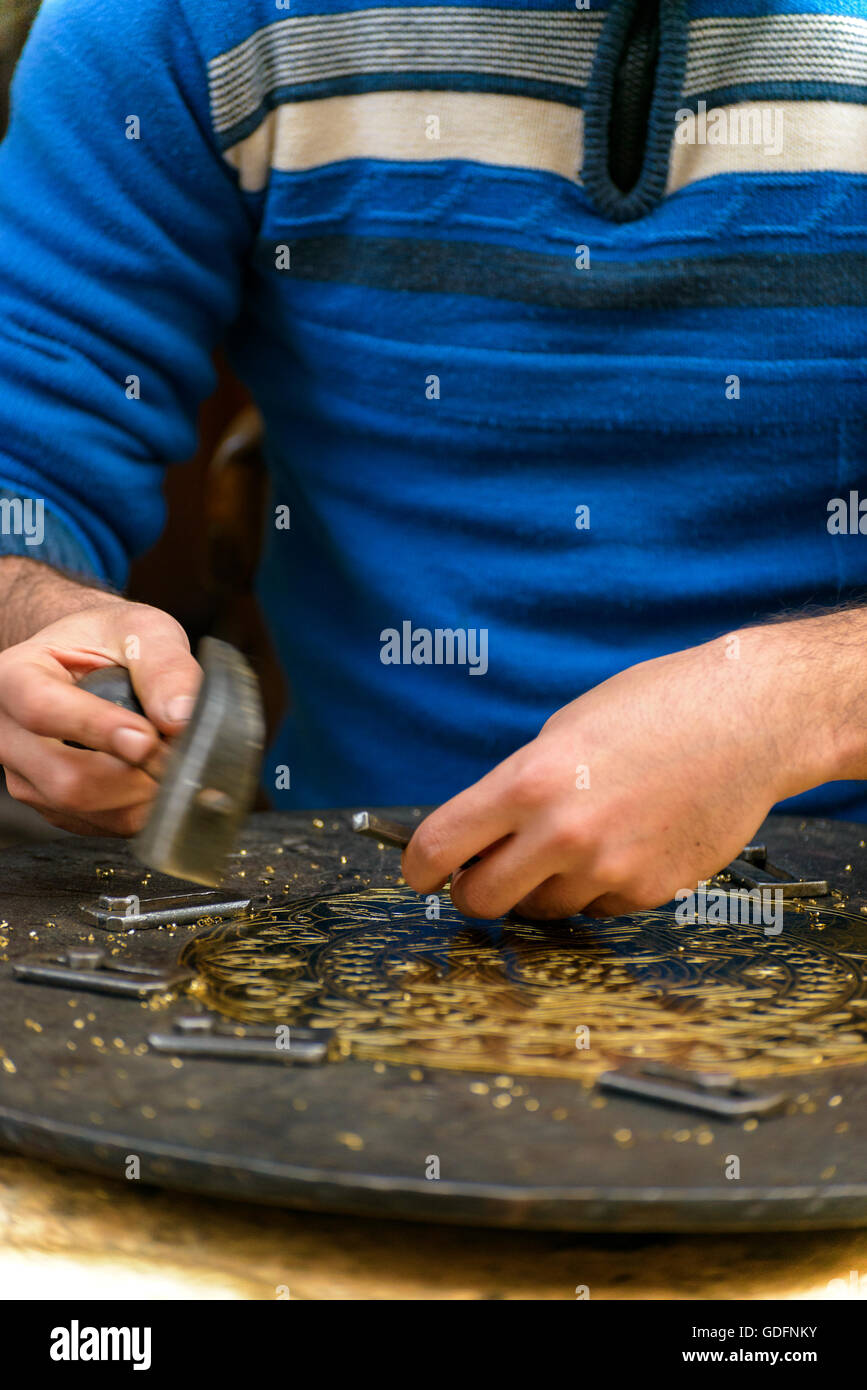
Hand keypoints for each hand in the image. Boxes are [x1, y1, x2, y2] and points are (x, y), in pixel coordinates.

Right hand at [0, 597, 200, 834]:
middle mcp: (7, 733)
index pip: (42, 710)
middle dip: (135, 775)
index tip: (147, 739)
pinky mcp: (51, 806)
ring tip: (172, 760)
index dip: (98, 729)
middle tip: (181, 755)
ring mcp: (25, 776)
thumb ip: (163, 665)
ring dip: (143, 795)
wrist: (90, 661)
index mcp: (13, 676)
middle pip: (65, 778)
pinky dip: (140, 809)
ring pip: (85, 809)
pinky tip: (155, 778)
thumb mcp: (140, 630)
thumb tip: (180, 716)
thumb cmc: (109, 640)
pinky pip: (99, 825)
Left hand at [402, 630, 826, 919]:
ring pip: (540, 910)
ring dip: (539, 889)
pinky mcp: (648, 891)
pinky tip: (620, 844)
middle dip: (474, 891)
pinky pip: (596, 908)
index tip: (420, 874)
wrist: (747, 720)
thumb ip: (515, 788)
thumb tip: (477, 837)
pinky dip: (594, 888)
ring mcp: (608, 869)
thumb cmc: (652, 710)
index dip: (418, 868)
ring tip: (571, 843)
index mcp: (528, 782)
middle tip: (484, 875)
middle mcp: (562, 833)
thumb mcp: (563, 732)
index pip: (439, 846)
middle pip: (480, 900)